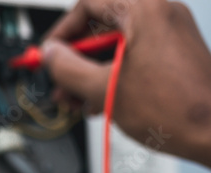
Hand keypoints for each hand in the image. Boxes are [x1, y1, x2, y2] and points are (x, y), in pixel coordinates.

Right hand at [42, 0, 210, 165]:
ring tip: (79, 99)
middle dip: (75, 59)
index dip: (61, 32)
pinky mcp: (176, 53)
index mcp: (145, 10)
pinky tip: (101, 100)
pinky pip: (134, 55)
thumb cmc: (176, 109)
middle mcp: (162, 14)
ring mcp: (172, 33)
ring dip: (91, 71)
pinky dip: (113, 73)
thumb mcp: (102, 88)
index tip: (49, 54)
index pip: (88, 5)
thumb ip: (67, 68)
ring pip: (116, 44)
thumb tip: (49, 55)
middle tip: (61, 83)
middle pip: (101, 27)